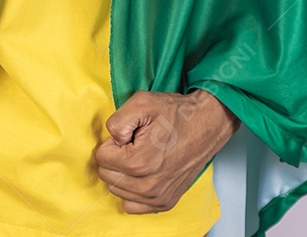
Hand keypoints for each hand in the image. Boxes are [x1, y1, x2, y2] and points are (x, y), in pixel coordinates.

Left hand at [95, 89, 239, 213]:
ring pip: (117, 190)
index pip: (101, 157)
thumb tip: (112, 140)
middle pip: (107, 176)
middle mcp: (148, 186)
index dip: (113, 141)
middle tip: (135, 143)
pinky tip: (144, 173)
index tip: (130, 135)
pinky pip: (132, 204)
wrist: (206, 125)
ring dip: (123, 173)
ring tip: (142, 155)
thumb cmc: (175, 113)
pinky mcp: (165, 202)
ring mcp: (157, 197)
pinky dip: (132, 190)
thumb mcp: (142, 102)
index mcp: (139, 162)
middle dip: (115, 157)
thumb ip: (117, 121)